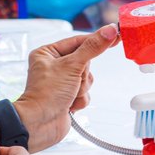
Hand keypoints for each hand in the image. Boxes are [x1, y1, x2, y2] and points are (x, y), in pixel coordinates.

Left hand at [14, 24, 119, 151]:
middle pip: (86, 62)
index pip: (78, 42)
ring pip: (87, 78)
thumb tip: (109, 31)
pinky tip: (69, 104)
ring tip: (69, 94)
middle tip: (73, 80)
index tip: (115, 34)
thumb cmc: (46, 93)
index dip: (96, 40)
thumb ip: (93, 48)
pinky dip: (80, 99)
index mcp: (48, 53)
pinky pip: (86, 93)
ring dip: (82, 88)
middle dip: (83, 75)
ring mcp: (62, 82)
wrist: (40, 124)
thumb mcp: (72, 65)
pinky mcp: (68, 96)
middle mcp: (54, 66)